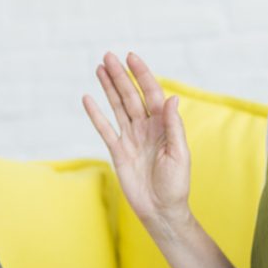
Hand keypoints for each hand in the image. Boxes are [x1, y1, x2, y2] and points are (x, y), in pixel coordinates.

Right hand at [82, 52, 190, 225]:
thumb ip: (173, 125)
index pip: (150, 93)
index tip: (131, 57)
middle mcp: (146, 126)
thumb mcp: (179, 153)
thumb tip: (172, 97)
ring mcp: (131, 137)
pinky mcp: (118, 151)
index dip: (142, 75)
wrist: (161, 210)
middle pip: (130, 95)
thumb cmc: (176, 184)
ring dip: (109, 87)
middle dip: (120, 75)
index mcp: (162, 124)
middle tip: (108, 56)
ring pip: (117, 106)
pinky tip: (88, 99)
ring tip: (100, 68)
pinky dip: (96, 114)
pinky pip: (105, 129)